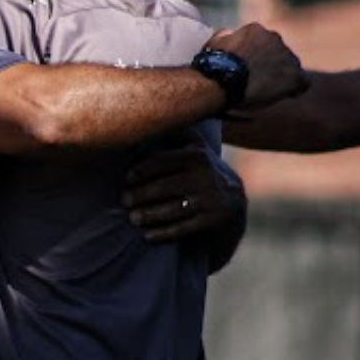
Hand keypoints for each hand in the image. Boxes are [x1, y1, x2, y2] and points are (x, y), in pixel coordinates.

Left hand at [122, 143, 244, 242]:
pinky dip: (163, 233)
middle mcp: (206, 176)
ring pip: (172, 209)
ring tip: (133, 218)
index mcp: (198, 155)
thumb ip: (175, 137)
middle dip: (140, 195)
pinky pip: (183, 228)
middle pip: (164, 186)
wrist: (234, 204)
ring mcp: (210, 200)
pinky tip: (148, 236)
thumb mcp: (195, 150)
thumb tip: (144, 123)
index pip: (163, 161)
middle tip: (125, 201)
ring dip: (148, 215)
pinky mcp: (213, 221)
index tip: (127, 179)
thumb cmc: (202, 174)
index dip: (142, 170)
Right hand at [206, 23, 308, 108]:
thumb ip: (226, 36)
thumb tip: (230, 34)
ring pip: (291, 66)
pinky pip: (302, 82)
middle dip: (272, 65)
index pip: (263, 41)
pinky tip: (286, 95)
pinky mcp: (294, 74)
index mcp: (255, 30)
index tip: (251, 68)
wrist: (223, 81)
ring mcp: (286, 55)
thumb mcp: (215, 43)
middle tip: (260, 81)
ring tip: (269, 91)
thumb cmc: (213, 66)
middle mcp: (274, 37)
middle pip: (278, 52)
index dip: (259, 56)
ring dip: (282, 76)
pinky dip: (295, 89)